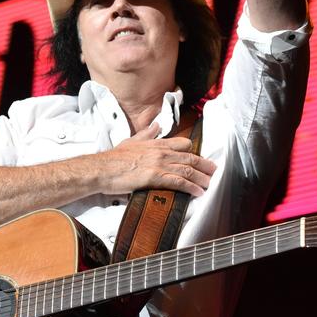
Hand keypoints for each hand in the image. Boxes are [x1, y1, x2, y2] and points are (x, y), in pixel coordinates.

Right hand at [91, 122, 216, 196]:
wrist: (103, 169)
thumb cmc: (114, 158)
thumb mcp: (132, 140)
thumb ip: (147, 133)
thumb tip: (156, 125)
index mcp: (156, 143)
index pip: (182, 144)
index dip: (194, 151)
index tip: (201, 158)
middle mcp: (161, 152)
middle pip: (189, 157)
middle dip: (204, 165)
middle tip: (214, 171)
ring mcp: (159, 164)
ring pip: (187, 170)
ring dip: (201, 178)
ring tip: (209, 184)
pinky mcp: (155, 177)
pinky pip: (179, 182)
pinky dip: (191, 187)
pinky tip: (198, 192)